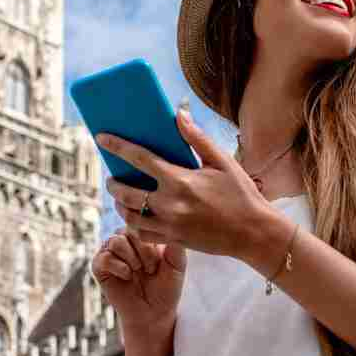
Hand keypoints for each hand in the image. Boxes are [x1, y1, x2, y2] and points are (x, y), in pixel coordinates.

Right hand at [90, 227, 186, 334]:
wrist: (153, 313)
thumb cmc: (166, 289)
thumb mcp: (177, 266)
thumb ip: (175, 247)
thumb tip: (171, 227)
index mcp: (142, 237)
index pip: (143, 223)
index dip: (153, 240)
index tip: (161, 261)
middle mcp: (125, 241)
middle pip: (128, 230)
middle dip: (144, 250)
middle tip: (151, 269)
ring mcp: (110, 252)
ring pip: (115, 241)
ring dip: (131, 258)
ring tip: (139, 272)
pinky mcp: (99, 266)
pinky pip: (104, 258)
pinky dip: (119, 267)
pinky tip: (128, 276)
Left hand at [98, 109, 272, 258]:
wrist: (254, 233)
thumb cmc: (241, 194)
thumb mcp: (222, 162)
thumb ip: (197, 138)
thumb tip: (178, 114)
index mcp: (180, 180)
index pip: (139, 158)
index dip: (117, 146)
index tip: (101, 137)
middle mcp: (170, 204)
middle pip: (126, 192)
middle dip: (114, 183)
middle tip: (112, 177)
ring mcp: (169, 225)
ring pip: (130, 216)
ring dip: (120, 205)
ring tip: (121, 197)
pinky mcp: (173, 241)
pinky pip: (142, 234)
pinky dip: (134, 226)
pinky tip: (136, 217)